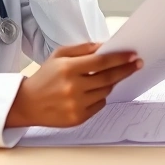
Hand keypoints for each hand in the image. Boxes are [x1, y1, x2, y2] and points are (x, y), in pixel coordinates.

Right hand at [4, 42, 141, 128]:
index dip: (120, 58)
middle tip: (137, 64)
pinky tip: (93, 91)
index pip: (101, 62)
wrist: (28, 103)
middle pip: (108, 78)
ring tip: (108, 77)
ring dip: (111, 83)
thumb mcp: (59, 55)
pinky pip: (100, 105)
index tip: (133, 55)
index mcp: (68, 68)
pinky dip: (100, 97)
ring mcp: (76, 104)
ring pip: (105, 92)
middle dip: (125, 70)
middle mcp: (73, 87)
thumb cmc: (44, 77)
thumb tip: (105, 46)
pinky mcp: (78, 118)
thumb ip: (83, 49)